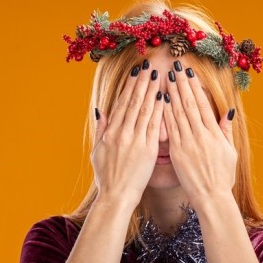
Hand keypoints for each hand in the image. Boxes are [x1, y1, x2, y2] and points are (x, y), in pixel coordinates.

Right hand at [91, 62, 164, 205]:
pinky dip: (158, 110)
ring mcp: (135, 141)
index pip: (122, 103)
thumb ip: (101, 130)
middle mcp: (122, 133)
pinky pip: (154, 126)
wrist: (116, 196)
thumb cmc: (107, 177)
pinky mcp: (147, 150)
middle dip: (141, 82)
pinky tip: (163, 97)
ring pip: (143, 110)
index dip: (129, 86)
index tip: (136, 72)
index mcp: (111, 132)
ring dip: (150, 90)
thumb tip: (101, 111)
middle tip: (148, 65)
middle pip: (133, 102)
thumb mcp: (98, 151)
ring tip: (157, 75)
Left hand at [162, 61, 236, 204]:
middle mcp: (200, 135)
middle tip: (174, 66)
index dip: (194, 87)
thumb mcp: (230, 152)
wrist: (212, 197)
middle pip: (188, 104)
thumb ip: (226, 131)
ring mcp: (187, 143)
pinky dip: (164, 113)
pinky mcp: (177, 152)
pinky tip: (159, 101)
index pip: (202, 104)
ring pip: (177, 113)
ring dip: (170, 93)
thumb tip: (228, 111)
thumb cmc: (222, 177)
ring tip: (165, 77)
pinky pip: (169, 129)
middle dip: (181, 83)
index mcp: (214, 134)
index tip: (189, 73)